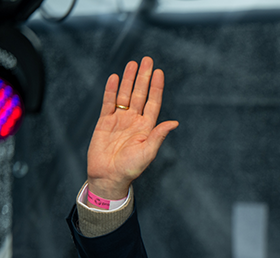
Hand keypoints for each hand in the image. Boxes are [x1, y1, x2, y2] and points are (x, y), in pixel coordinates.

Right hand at [86, 57, 178, 200]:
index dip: (156, 87)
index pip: (153, 102)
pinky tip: (114, 77)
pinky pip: (108, 102)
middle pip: (139, 94)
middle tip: (147, 60)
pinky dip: (110, 90)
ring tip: (132, 63)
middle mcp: (134, 120)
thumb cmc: (130, 168)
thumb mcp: (148, 152)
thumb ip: (159, 135)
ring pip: (124, 94)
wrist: (108, 176)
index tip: (159, 72)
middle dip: (143, 77)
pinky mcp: (104, 122)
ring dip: (128, 79)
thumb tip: (174, 122)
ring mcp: (119, 120)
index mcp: (146, 127)